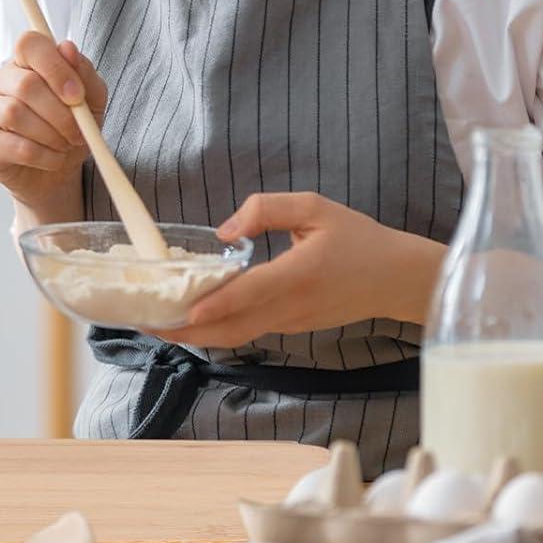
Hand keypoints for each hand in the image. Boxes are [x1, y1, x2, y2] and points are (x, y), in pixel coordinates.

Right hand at [0, 33, 107, 209]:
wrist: (57, 173)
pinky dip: (44, 156)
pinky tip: (53, 158)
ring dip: (51, 135)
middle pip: (26, 85)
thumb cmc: (70, 127)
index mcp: (26, 62)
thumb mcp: (91, 100)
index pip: (30, 44)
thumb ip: (84, 73)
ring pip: (16, 114)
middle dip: (60, 113)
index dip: (55, 67)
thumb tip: (67, 48)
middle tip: (79, 132)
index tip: (76, 95)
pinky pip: (16, 147)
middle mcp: (1, 81)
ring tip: (65, 145)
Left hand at [157, 192, 442, 348]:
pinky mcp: (292, 327)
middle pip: (232, 328)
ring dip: (197, 332)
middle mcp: (291, 307)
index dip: (215, 304)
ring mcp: (291, 323)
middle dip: (187, 330)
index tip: (184, 311)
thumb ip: (267, 209)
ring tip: (157, 322)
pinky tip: (193, 316)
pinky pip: (248, 330)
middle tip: (145, 324)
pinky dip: (218, 328)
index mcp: (298, 276)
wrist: (398, 280)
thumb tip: (225, 232)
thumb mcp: (315, 207)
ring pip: (237, 334)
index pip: (249, 294)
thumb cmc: (358, 239)